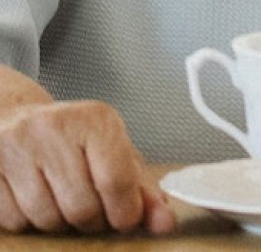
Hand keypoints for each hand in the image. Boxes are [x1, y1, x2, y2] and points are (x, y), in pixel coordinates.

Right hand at [0, 100, 174, 233]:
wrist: (16, 118)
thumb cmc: (72, 139)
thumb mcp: (113, 151)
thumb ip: (141, 188)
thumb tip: (164, 222)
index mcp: (95, 119)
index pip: (117, 181)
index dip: (125, 212)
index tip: (126, 217)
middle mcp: (54, 128)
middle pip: (82, 208)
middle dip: (92, 219)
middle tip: (91, 205)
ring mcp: (18, 148)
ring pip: (48, 219)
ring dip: (60, 221)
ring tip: (61, 195)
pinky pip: (17, 222)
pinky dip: (30, 220)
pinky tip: (34, 194)